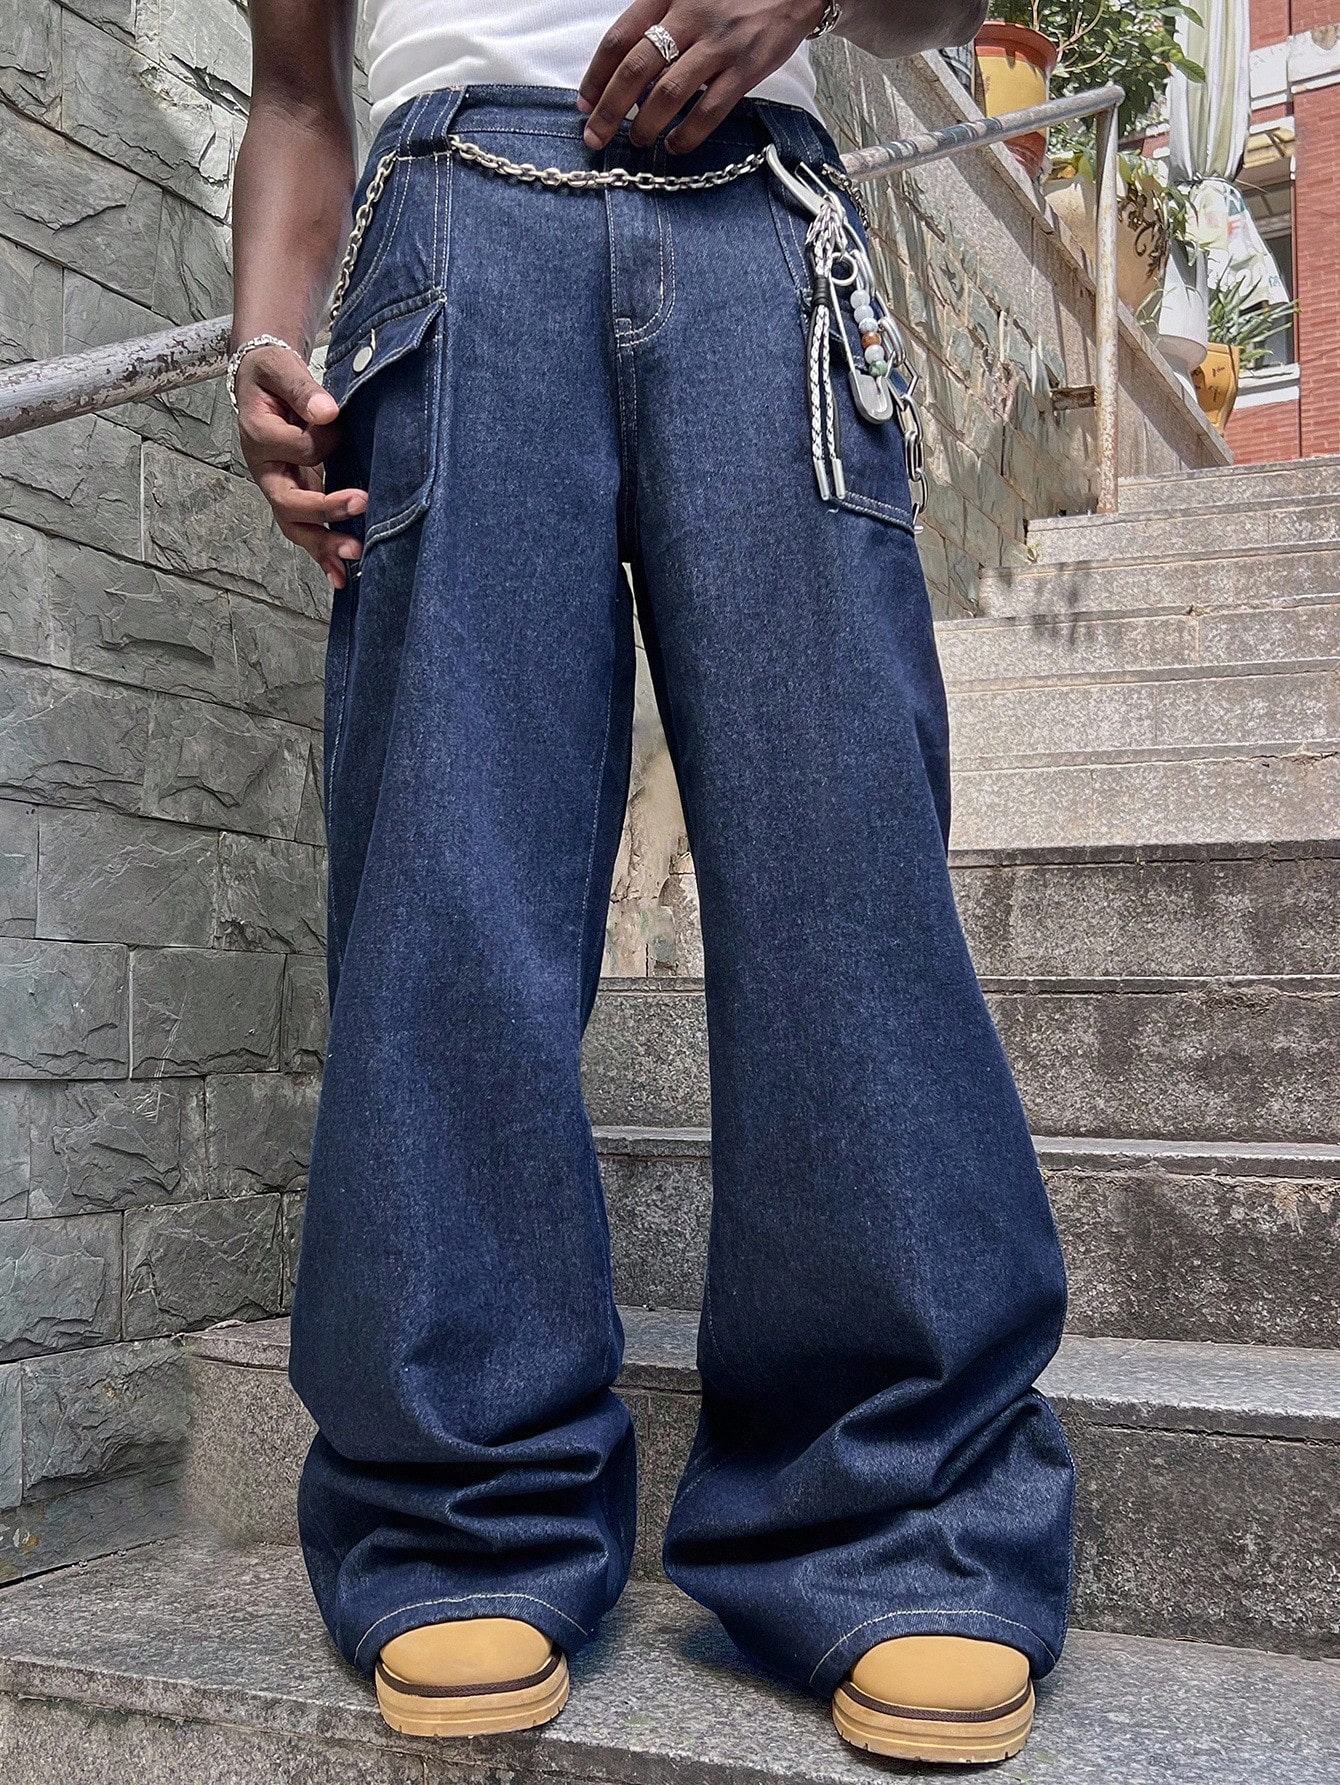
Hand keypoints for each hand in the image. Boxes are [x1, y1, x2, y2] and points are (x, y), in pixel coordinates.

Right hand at [234, 342, 366, 589]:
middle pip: (288, 502)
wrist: (260, 380)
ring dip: (324, 544)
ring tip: (355, 555)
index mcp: (259, 435)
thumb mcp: (280, 367)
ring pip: (295, 526)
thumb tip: (327, 412)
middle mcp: (264, 469)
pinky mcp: (293, 497)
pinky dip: (322, 556)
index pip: (298, 449)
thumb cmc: (272, 372)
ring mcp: (278, 488)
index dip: (322, 440)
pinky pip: (305, 530)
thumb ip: (301, 389)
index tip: (335, 420)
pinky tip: (341, 577)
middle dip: (325, 509)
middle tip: (362, 503)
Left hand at [578, 0, 824, 155]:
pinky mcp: (746, 67)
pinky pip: (710, 110)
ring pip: (668, 93)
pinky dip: (687, 135)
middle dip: (609, 110)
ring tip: (637, 141)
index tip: (585, 103)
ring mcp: (719, 44)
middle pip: (635, 70)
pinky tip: (675, 146)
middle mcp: (690, 17)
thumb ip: (658, 20)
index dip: (596, 76)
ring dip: (646, 125)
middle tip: (596, 137)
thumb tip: (628, 71)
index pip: (619, 39)